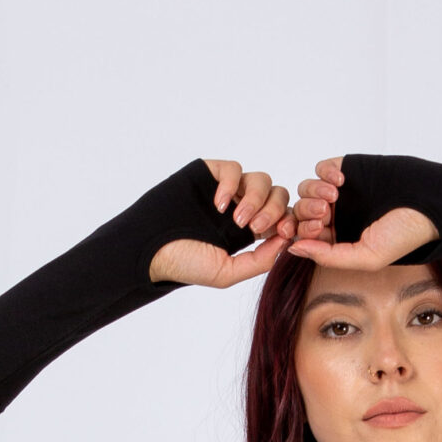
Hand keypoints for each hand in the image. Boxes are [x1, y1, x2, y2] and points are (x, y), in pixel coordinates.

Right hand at [149, 160, 297, 286]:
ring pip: (260, 179)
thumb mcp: (228, 272)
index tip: (284, 232)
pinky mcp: (211, 173)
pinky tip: (219, 205)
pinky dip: (231, 184)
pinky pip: (234, 169)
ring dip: (255, 199)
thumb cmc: (186, 263)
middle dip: (274, 209)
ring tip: (237, 220)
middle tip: (256, 227)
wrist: (152, 248)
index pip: (282, 217)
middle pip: (277, 194)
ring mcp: (228, 189)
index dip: (289, 221)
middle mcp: (243, 207)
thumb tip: (285, 241)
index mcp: (251, 231)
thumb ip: (259, 260)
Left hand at [289, 157, 436, 267]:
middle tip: (325, 214)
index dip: (302, 231)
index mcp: (337, 239)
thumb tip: (294, 249)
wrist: (427, 203)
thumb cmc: (403, 235)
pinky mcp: (345, 168)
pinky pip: (321, 168)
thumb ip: (328, 257)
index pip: (304, 235)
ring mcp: (339, 192)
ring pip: (307, 189)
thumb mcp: (366, 257)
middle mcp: (335, 216)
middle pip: (301, 211)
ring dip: (314, 192)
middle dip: (307, 212)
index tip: (318, 230)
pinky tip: (341, 181)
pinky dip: (324, 173)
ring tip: (335, 196)